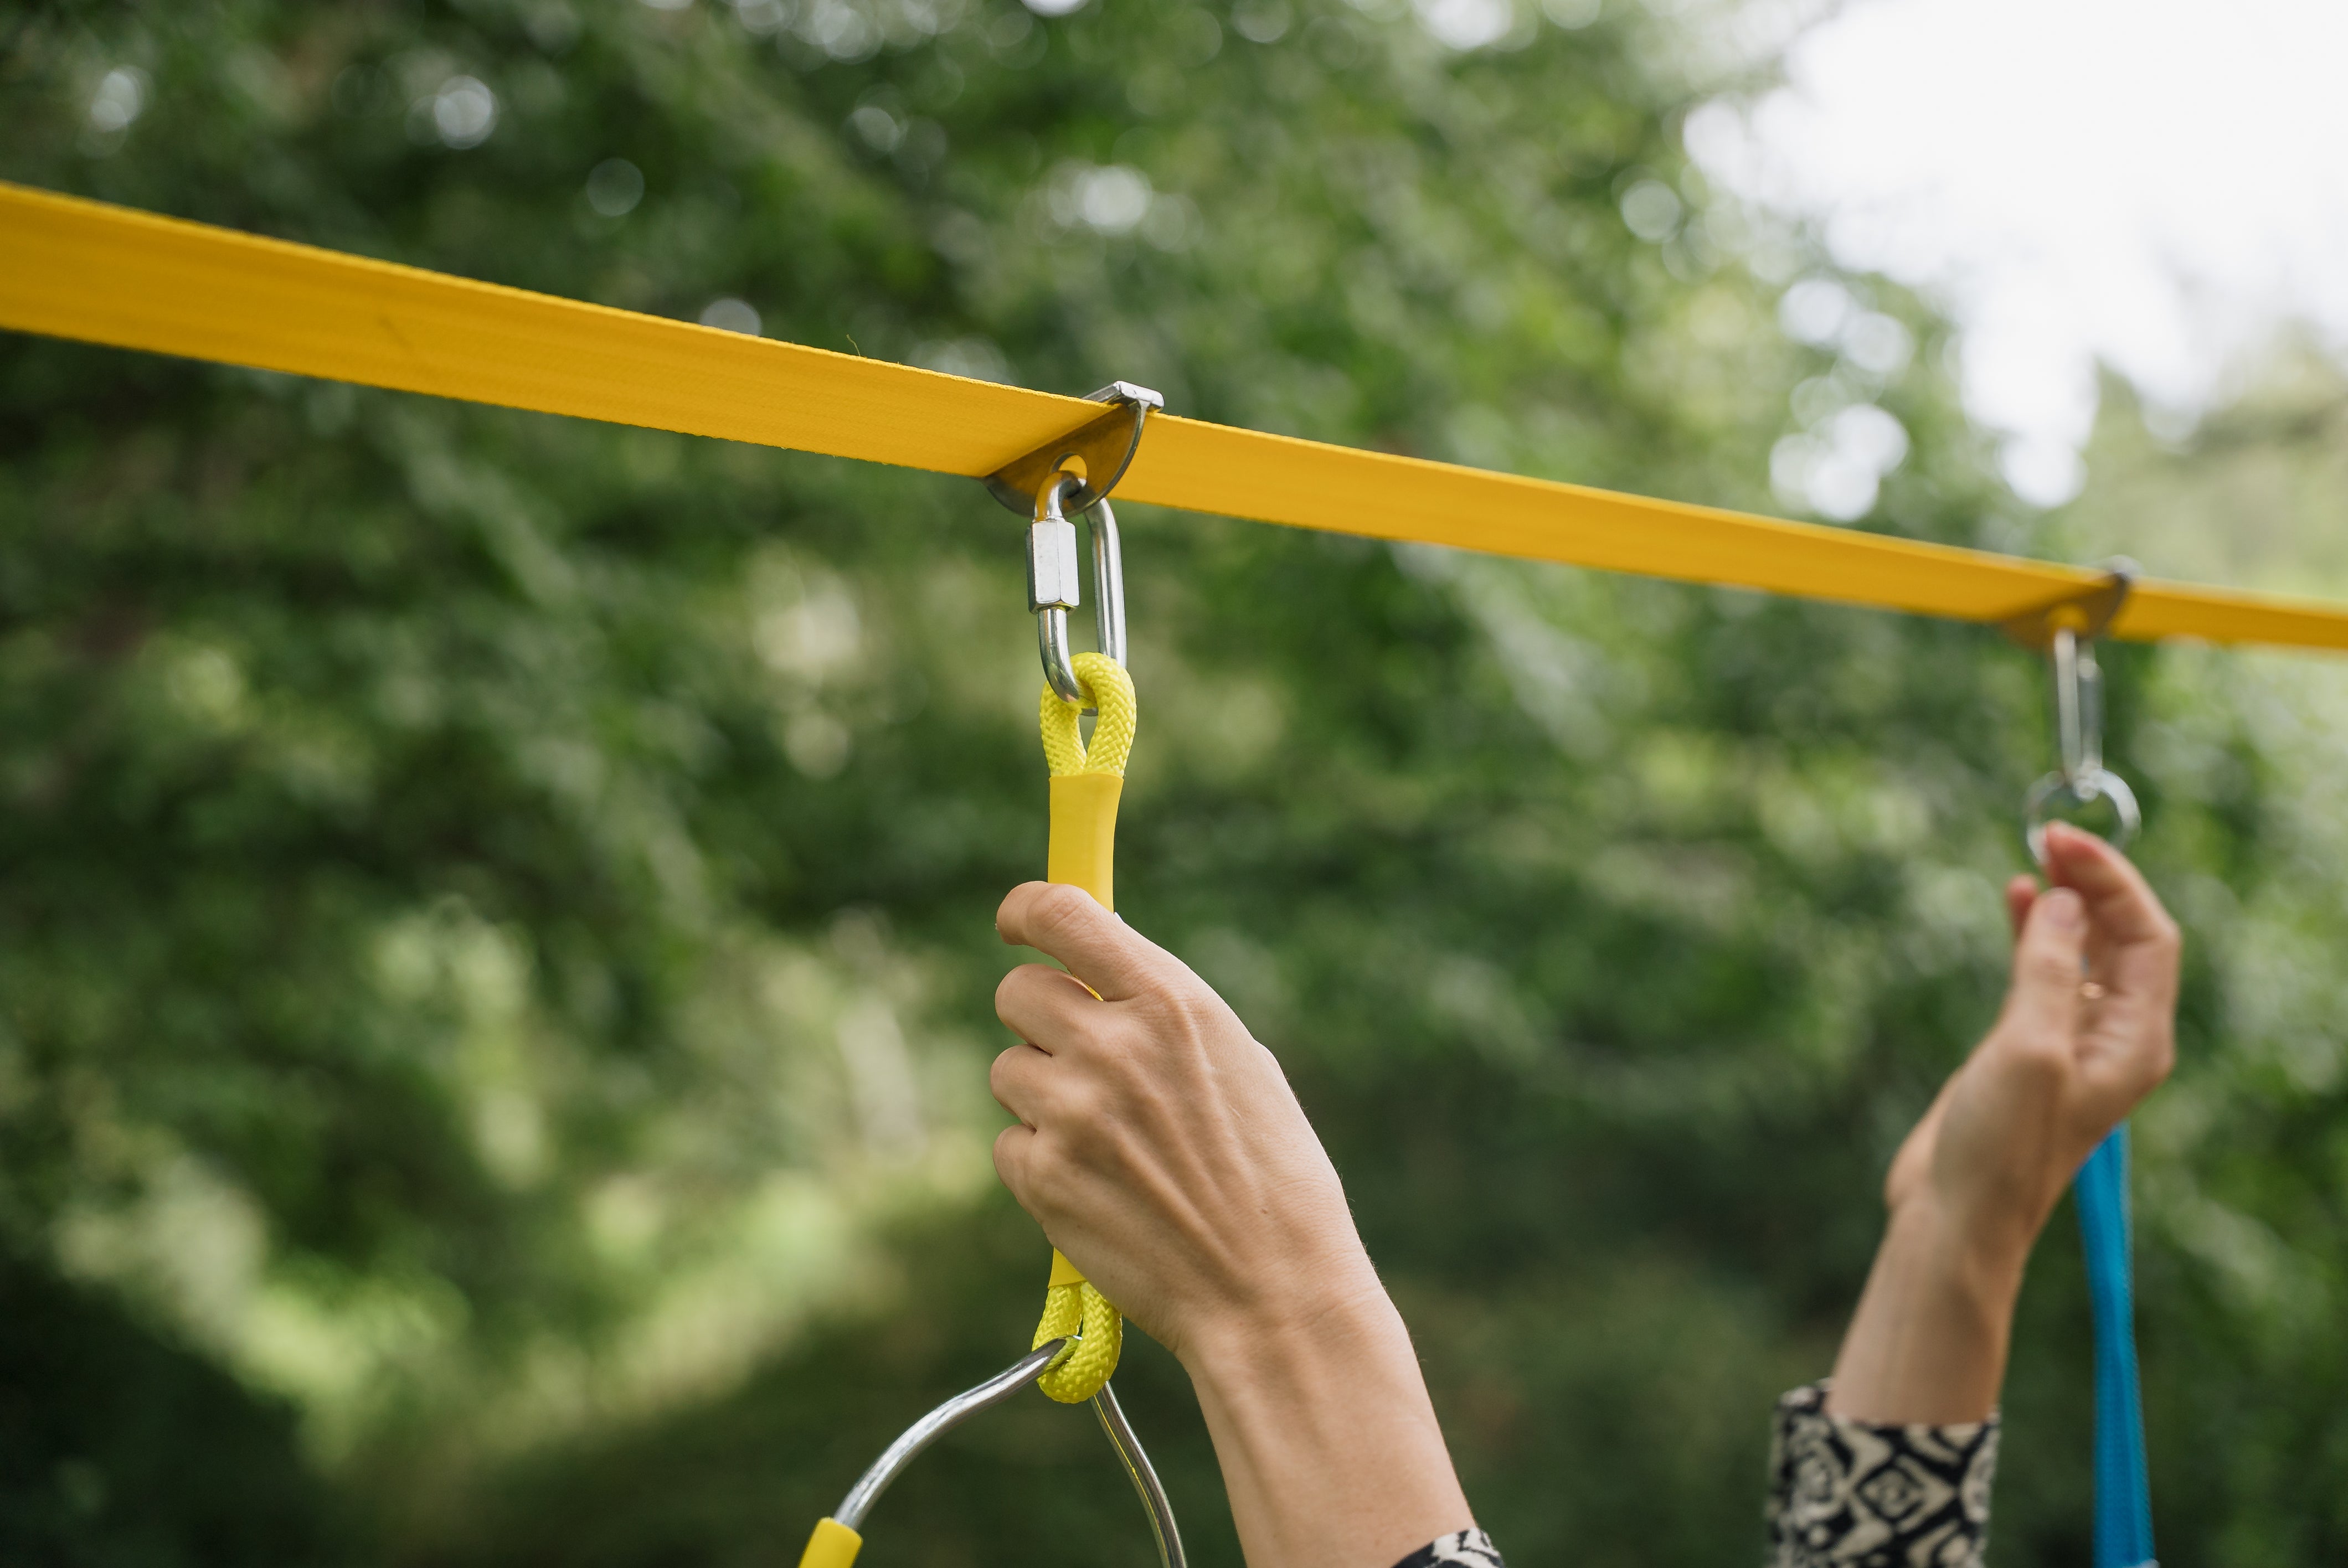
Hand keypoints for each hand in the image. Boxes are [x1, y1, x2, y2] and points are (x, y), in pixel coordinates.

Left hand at [989, 881, 1381, 1357]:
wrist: (1272, 1292)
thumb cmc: (1271, 1176)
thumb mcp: (1238, 1061)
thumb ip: (1161, 1012)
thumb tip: (1094, 977)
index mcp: (1172, 1002)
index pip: (1064, 913)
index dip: (1027, 910)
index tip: (1018, 923)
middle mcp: (1113, 1046)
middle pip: (1016, 991)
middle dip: (1038, 1018)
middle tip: (1079, 1057)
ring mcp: (1072, 1111)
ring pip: (1007, 1070)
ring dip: (1041, 1094)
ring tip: (1110, 1139)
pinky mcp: (1044, 1176)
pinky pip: (1009, 1143)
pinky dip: (1041, 1160)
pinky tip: (1100, 1187)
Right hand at [1887, 821, 2180, 1269]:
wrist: (1957, 1211)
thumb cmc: (1998, 1146)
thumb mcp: (2028, 1049)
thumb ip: (2046, 970)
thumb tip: (2063, 900)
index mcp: (2136, 1041)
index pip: (2147, 937)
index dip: (2112, 883)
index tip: (2063, 843)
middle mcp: (2115, 1037)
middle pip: (2122, 937)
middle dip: (2092, 882)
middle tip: (2049, 836)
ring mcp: (2071, 1040)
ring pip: (2083, 949)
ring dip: (2064, 900)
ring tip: (2034, 856)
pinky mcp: (2028, 1045)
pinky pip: (2044, 971)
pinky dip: (2033, 930)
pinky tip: (2014, 898)